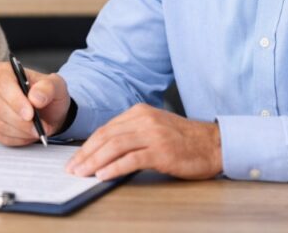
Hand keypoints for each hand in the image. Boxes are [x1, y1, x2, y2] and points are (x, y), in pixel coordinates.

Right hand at [0, 61, 71, 145]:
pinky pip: (0, 136)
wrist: (46, 110)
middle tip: (40, 128)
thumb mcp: (56, 86)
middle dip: (22, 122)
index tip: (30, 115)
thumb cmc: (47, 94)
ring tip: (38, 131)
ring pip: (0, 124)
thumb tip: (36, 97)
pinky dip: (17, 139)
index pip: (4, 85)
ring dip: (22, 132)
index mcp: (4, 71)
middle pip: (0, 107)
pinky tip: (28, 134)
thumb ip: (48, 88)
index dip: (16, 101)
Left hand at [65, 104, 221, 180]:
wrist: (214, 144)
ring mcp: (153, 134)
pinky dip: (114, 167)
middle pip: (106, 136)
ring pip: (115, 146)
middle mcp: (144, 120)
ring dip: (95, 161)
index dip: (87, 145)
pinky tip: (103, 175)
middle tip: (73, 168)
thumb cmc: (185, 140)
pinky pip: (132, 159)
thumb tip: (104, 151)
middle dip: (86, 154)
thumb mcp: (155, 128)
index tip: (75, 158)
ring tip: (83, 173)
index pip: (106, 129)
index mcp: (140, 112)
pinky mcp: (162, 151)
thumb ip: (132, 134)